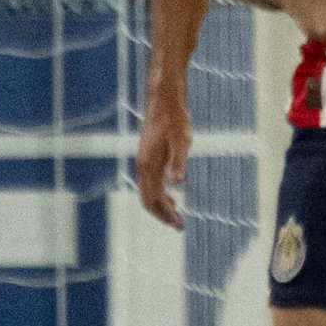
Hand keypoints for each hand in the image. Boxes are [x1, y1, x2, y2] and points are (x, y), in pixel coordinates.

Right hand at [135, 80, 190, 228]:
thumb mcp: (182, 141)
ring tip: (177, 212)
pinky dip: (159, 192)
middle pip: (147, 199)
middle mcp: (143, 166)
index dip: (165, 215)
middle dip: (162, 214)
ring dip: (161, 204)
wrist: (163, 100)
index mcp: (150, 166)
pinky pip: (149, 181)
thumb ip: (179, 162)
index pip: (153, 200)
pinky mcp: (148, 155)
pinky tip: (172, 192)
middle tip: (179, 225)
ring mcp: (143, 161)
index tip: (179, 225)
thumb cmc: (175, 119)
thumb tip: (178, 184)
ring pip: (147, 191)